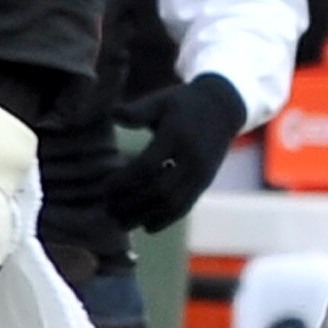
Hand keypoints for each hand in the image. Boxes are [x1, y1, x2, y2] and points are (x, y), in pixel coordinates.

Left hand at [106, 73, 246, 232]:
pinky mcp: (205, 183)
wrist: (223, 108)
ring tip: (122, 223)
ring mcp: (201, 173)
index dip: (124, 181)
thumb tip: (113, 114)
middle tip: (107, 210)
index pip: (147, 166)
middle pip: (159, 190)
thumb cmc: (184, 103)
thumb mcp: (161, 101)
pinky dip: (166, 220)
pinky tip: (147, 226)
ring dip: (145, 216)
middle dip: (131, 203)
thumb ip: (137, 111)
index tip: (104, 188)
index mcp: (177, 136)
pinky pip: (185, 207)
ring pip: (172, 204)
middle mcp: (192, 158)